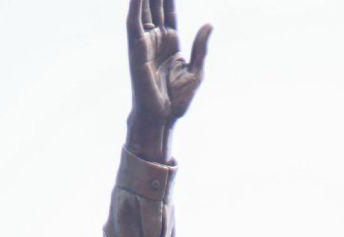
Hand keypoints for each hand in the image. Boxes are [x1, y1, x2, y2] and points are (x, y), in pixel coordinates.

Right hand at [125, 0, 211, 160]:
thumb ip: (200, 46)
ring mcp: (145, 42)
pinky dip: (135, 7)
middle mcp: (156, 38)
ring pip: (143, 8)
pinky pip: (134, 23)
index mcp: (171, 41)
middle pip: (155, 3)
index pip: (170, 8)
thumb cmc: (177, 101)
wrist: (162, 118)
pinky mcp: (136, 50)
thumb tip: (209, 24)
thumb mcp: (197, 71)